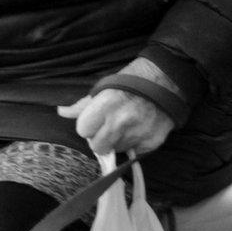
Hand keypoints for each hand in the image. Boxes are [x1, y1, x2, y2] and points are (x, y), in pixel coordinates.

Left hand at [58, 82, 174, 156]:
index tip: (96, 120)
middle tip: (110, 126)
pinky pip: (134, 152)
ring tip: (127, 125)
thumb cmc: (134, 80)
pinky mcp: (152, 143)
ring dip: (118, 141)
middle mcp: (120, 122)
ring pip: (116, 150)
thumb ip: (83, 105)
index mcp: (106, 105)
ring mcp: (137, 134)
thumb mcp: (106, 87)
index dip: (88, 126)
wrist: (170, 78)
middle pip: (97, 147)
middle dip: (101, 138)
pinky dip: (135, 144)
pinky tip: (140, 129)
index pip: (83, 131)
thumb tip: (61, 112)